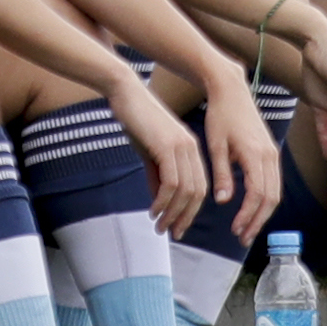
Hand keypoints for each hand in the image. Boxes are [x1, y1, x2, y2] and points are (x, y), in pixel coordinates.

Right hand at [111, 80, 207, 237]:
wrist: (127, 94)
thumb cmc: (136, 121)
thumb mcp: (149, 153)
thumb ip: (156, 176)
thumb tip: (159, 200)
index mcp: (191, 150)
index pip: (199, 188)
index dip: (189, 211)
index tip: (177, 227)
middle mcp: (191, 149)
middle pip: (197, 193)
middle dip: (184, 217)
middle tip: (169, 232)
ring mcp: (181, 147)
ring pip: (186, 191)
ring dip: (173, 213)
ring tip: (159, 225)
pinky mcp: (168, 146)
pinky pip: (172, 182)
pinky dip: (164, 201)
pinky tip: (153, 210)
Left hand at [200, 75, 282, 243]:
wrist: (232, 90)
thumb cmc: (220, 115)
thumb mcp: (216, 145)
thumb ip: (222, 174)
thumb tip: (224, 201)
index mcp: (255, 153)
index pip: (258, 194)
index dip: (248, 215)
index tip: (236, 230)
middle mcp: (269, 155)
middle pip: (271, 197)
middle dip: (258, 220)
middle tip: (243, 237)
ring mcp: (273, 153)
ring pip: (276, 191)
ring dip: (263, 213)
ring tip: (248, 229)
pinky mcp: (271, 152)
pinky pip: (274, 182)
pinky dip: (266, 199)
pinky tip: (253, 209)